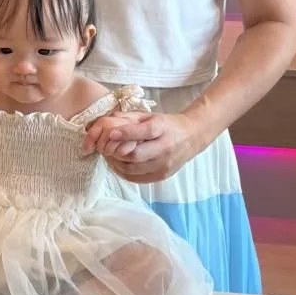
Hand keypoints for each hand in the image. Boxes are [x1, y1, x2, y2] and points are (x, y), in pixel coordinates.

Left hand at [84, 109, 203, 183]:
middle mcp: (166, 147)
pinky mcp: (162, 176)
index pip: (144, 132)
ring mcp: (165, 164)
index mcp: (163, 128)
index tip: (110, 133)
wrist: (191, 137)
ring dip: (117, 164)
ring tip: (109, 156)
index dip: (126, 133)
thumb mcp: (149, 116)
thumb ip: (129, 118)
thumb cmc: (166, 124)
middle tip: (104, 148)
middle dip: (116, 152)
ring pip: (134, 169)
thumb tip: (107, 124)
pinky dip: (124, 173)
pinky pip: (138, 178)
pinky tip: (118, 165)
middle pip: (136, 155)